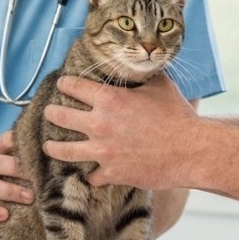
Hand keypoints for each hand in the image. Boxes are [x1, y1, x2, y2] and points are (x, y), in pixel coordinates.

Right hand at [0, 131, 32, 227]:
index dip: (17, 142)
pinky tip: (4, 215)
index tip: (38, 146)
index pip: (4, 141)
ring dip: (9, 191)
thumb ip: (24, 160)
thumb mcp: (6, 168)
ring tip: (29, 198)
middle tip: (38, 179)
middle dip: (16, 169)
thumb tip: (57, 156)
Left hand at [42, 74, 199, 189]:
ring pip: (64, 150)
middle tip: (49, 112)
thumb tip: (141, 63)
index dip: (65, 84)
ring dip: (53, 147)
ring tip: (48, 146)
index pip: (73, 86)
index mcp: (108, 99)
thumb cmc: (177, 115)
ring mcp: (103, 151)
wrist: (191, 150)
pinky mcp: (112, 173)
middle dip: (52, 112)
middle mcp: (99, 124)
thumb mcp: (159, 85)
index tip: (62, 84)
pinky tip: (89, 173)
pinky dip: (90, 174)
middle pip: (60, 116)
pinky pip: (91, 176)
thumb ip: (142, 76)